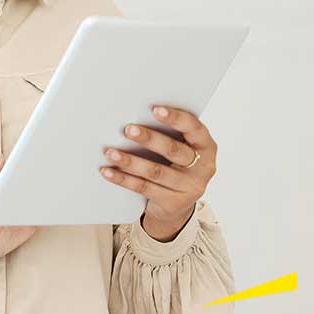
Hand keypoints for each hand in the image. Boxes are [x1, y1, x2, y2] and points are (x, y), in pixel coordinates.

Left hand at [100, 105, 217, 240]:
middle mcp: (203, 167)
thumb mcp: (181, 147)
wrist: (178, 203)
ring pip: (156, 172)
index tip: (155, 109)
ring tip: (110, 152)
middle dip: (149, 139)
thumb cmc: (175, 164)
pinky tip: (107, 171)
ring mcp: (190, 187)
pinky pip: (144, 188)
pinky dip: (123, 179)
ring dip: (130, 161)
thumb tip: (134, 114)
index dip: (176, 118)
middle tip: (127, 129)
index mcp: (206, 147)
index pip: (194, 129)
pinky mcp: (174, 203)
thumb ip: (168, 133)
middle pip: (173, 150)